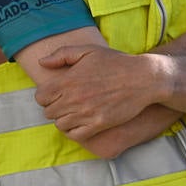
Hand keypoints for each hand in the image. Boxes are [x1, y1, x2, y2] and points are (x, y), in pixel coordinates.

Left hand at [35, 44, 159, 140]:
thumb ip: (62, 55)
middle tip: (69, 102)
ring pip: (60, 124)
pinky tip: (82, 122)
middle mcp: (74, 98)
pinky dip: (75, 131)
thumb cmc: (116, 63)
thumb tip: (41, 63)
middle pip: (48, 112)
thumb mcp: (89, 51)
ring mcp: (86, 113)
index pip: (40, 97)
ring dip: (65, 119)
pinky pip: (75, 135)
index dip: (47, 95)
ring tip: (77, 112)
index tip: (58, 92)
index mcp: (68, 80)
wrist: (144, 78)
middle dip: (56, 107)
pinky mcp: (98, 124)